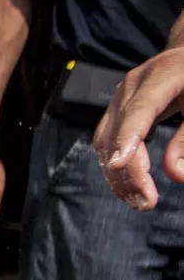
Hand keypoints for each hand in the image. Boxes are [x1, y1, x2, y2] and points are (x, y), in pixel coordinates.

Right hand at [95, 47, 183, 209]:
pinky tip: (128, 185)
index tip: (120, 165)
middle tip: (146, 203)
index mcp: (160, 76)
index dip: (127, 137)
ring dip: (117, 176)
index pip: (139, 110)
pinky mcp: (113, 112)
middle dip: (128, 172)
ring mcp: (117, 99)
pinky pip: (104, 142)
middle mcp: (130, 87)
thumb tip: (176, 176)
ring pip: (104, 142)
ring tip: (138, 201)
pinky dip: (114, 166)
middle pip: (117, 133)